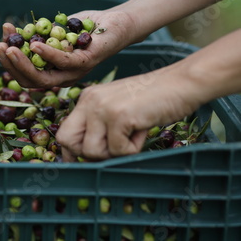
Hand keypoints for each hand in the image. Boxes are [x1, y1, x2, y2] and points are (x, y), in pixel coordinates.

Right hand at [0, 10, 140, 87]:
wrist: (117, 22)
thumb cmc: (86, 27)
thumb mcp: (55, 31)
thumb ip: (36, 34)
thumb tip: (10, 32)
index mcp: (53, 73)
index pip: (25, 76)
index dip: (9, 62)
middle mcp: (62, 78)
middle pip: (29, 81)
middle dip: (10, 65)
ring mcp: (73, 73)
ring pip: (42, 78)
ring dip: (23, 63)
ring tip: (10, 47)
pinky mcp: (85, 63)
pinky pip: (62, 62)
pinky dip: (46, 54)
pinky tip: (34, 44)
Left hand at [55, 65, 199, 160]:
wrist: (181, 83)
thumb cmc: (153, 99)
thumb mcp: (117, 108)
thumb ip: (99, 126)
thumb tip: (84, 157)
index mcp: (87, 99)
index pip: (63, 132)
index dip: (71, 152)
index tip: (83, 161)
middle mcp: (89, 101)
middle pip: (68, 142)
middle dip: (88, 154)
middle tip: (114, 147)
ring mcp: (102, 107)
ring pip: (91, 151)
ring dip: (114, 152)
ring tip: (132, 134)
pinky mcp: (119, 116)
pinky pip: (118, 150)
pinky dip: (133, 148)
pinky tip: (142, 129)